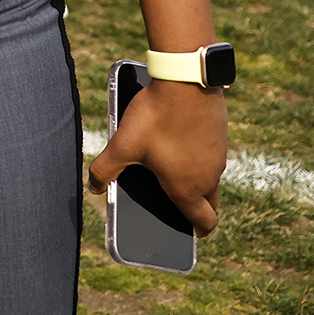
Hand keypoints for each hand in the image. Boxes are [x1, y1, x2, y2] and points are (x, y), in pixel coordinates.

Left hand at [88, 77, 226, 234]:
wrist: (185, 80)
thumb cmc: (155, 117)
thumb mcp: (123, 145)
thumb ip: (104, 170)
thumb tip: (93, 188)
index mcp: (187, 188)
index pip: (205, 223)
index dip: (198, 232)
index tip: (190, 233)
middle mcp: (209, 176)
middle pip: (209, 203)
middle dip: (196, 208)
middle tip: (175, 202)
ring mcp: (218, 155)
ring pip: (210, 177)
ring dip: (195, 179)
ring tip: (169, 168)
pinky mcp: (220, 135)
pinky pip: (211, 154)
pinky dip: (199, 156)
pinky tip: (178, 141)